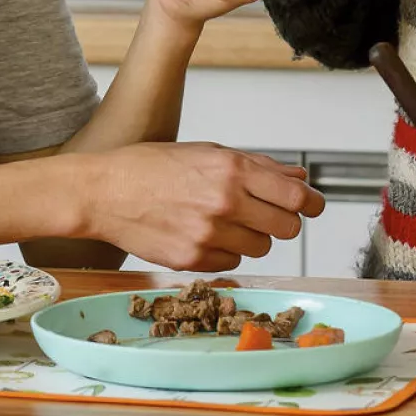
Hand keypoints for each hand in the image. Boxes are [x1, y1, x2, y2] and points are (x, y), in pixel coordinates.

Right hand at [84, 142, 325, 271]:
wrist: (103, 192)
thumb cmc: (151, 166)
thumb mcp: (207, 152)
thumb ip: (257, 166)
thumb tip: (298, 176)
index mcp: (231, 170)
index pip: (295, 197)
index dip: (312, 203)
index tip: (313, 206)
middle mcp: (224, 203)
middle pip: (287, 229)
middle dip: (282, 222)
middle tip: (264, 214)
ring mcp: (208, 236)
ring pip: (260, 249)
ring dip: (251, 237)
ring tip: (224, 220)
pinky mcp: (193, 261)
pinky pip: (231, 264)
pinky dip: (225, 252)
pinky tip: (202, 233)